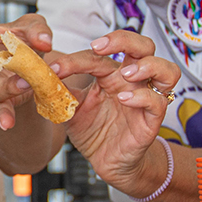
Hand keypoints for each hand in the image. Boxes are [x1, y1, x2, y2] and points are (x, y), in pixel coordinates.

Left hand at [47, 30, 182, 198]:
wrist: (107, 162)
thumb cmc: (94, 131)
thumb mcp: (70, 109)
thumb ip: (57, 92)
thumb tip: (36, 77)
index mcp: (111, 74)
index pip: (99, 55)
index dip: (75, 59)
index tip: (54, 68)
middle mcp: (132, 81)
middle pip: (143, 45)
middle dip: (124, 39)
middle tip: (99, 47)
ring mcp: (145, 98)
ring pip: (166, 69)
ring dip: (147, 65)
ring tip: (125, 73)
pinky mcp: (152, 120)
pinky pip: (158, 101)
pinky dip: (143, 96)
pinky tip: (125, 99)